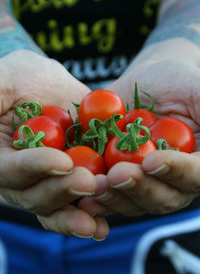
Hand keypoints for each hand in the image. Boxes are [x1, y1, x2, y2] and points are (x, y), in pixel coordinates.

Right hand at [0, 50, 108, 238]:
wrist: (50, 85)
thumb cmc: (19, 78)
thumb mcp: (3, 80)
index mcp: (2, 158)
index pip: (11, 170)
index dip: (35, 167)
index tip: (62, 162)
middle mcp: (23, 177)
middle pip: (36, 196)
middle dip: (63, 190)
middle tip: (88, 182)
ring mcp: (51, 179)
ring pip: (59, 206)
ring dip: (79, 212)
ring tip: (100, 214)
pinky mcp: (77, 176)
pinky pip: (82, 201)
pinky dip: (94, 212)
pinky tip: (104, 224)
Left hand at [79, 39, 199, 216]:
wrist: (147, 82)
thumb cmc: (179, 82)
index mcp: (197, 164)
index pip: (194, 176)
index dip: (176, 171)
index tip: (152, 161)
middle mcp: (172, 181)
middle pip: (163, 197)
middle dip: (140, 188)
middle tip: (118, 175)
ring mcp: (144, 182)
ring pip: (134, 201)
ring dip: (114, 196)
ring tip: (96, 185)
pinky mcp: (117, 177)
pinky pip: (108, 194)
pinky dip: (95, 197)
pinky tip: (81, 196)